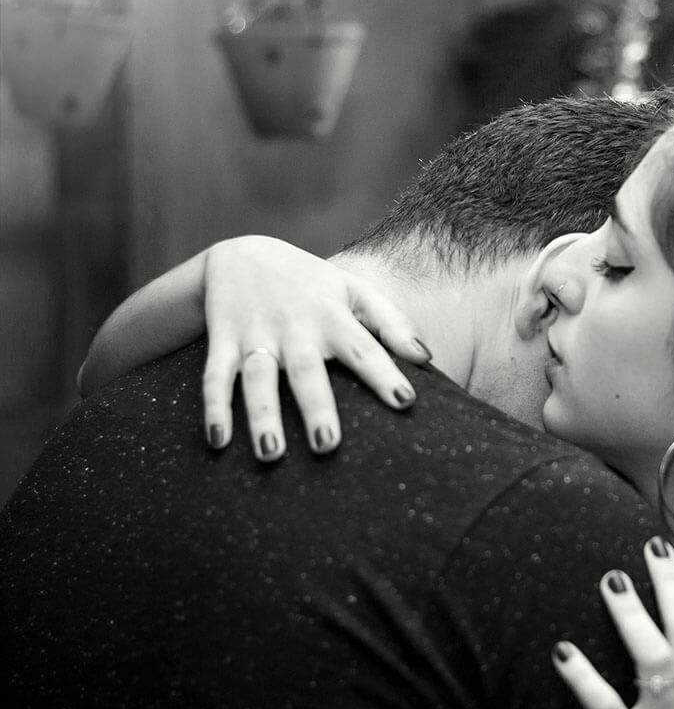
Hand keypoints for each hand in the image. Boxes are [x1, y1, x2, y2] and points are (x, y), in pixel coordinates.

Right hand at [201, 236, 429, 460]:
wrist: (242, 254)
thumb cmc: (312, 283)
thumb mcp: (354, 290)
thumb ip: (392, 322)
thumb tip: (426, 357)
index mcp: (331, 315)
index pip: (363, 347)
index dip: (384, 373)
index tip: (406, 402)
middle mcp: (294, 327)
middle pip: (306, 370)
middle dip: (316, 407)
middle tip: (328, 445)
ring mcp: (256, 335)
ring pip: (257, 378)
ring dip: (262, 416)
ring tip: (271, 454)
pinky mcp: (223, 342)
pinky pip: (215, 377)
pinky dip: (213, 408)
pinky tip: (218, 441)